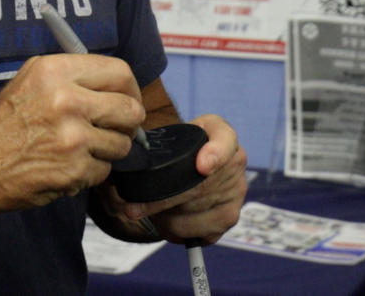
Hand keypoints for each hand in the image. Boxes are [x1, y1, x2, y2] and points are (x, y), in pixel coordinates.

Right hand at [0, 54, 146, 214]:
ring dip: (107, 150)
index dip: (129, 88)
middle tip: (114, 128)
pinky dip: (90, 172)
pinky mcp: (73, 170)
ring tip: (80, 149)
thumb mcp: (29, 81)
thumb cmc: (0, 124)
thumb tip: (114, 85)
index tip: (126, 98)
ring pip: (122, 143)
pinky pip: (104, 170)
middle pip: (130, 108)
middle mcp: (66, 100)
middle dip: (127, 122)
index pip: (119, 72)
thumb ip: (71, 77)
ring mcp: (72, 137)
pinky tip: (66, 166)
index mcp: (54, 71)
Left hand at [100, 114, 247, 244]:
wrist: (204, 162)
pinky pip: (198, 233)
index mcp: (224, 137)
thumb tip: (128, 160)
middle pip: (198, 189)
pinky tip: (167, 221)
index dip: (214, 155)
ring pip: (193, 215)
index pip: (224, 142)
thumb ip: (159, 138)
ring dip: (165, 218)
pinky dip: (175, 231)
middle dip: (161, 201)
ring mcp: (235, 195)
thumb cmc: (185, 146)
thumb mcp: (177, 131)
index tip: (201, 166)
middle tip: (133, 209)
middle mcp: (236, 166)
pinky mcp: (228, 219)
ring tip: (151, 211)